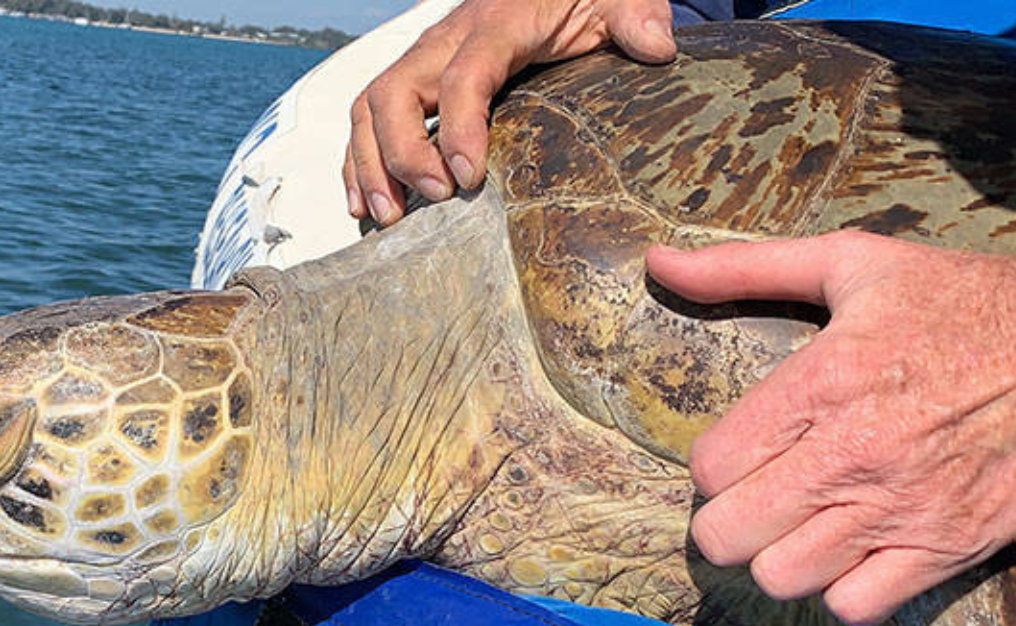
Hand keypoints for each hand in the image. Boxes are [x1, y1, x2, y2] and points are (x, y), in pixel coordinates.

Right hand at [344, 0, 674, 225]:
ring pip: (371, 106)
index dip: (459, 126)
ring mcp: (425, 61)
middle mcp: (447, 40)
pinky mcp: (416, 82)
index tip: (469, 177)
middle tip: (432, 200)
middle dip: (402, 151)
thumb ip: (637, 18)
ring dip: (370, 163)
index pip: (463, 74)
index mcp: (497, 23)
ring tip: (387, 216)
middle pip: (396, 91)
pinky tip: (367, 204)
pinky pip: (369, 117)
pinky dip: (359, 161)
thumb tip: (656, 45)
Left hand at [646, 233, 1015, 625]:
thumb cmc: (963, 300)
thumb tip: (657, 263)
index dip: (718, 467)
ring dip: (783, 560)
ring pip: (782, 578)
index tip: (746, 456)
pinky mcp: (947, 548)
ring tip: (810, 530)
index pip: (711, 467)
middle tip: (764, 502)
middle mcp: (848, 454)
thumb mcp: (851, 262)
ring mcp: (897, 508)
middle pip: (729, 536)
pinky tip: (859, 556)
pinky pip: (856, 606)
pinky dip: (847, 590)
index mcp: (817, 383)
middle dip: (734, 522)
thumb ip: (745, 267)